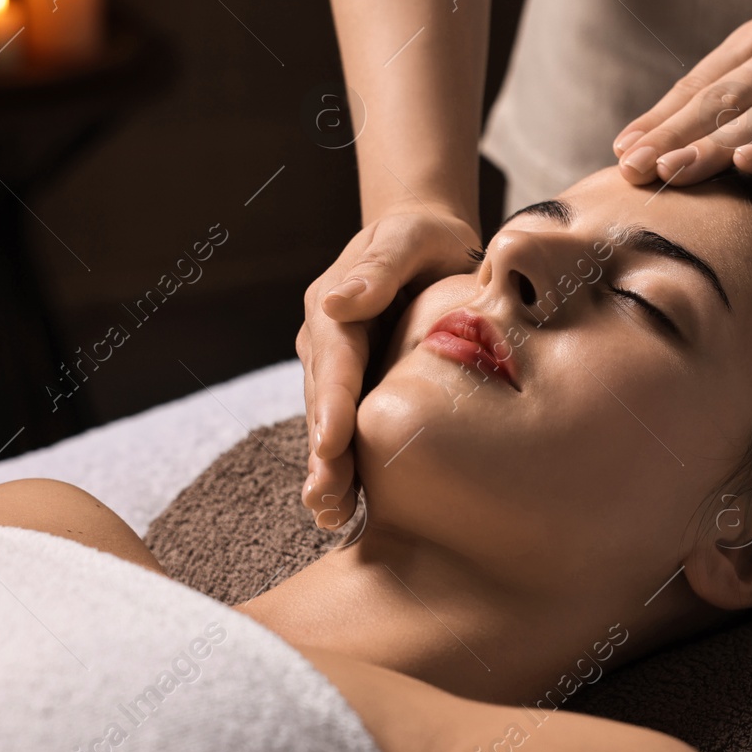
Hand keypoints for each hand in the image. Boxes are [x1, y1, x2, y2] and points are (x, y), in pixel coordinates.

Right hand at [297, 201, 480, 528]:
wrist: (429, 243)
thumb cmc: (425, 237)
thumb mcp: (407, 238)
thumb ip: (379, 267)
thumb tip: (335, 302)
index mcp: (333, 307)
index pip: (333, 360)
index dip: (332, 403)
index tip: (331, 442)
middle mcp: (326, 342)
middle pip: (323, 404)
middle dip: (323, 454)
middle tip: (327, 499)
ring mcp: (338, 370)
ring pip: (328, 425)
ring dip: (328, 471)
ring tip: (330, 514)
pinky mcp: (357, 389)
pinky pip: (346, 432)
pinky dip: (343, 470)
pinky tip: (342, 511)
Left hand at [612, 0, 751, 184]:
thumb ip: (746, 87)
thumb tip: (681, 132)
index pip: (702, 82)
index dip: (661, 117)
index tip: (622, 149)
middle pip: (722, 99)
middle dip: (671, 135)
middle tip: (631, 167)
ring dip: (713, 145)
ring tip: (672, 171)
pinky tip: (750, 163)